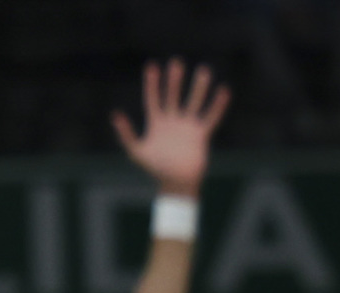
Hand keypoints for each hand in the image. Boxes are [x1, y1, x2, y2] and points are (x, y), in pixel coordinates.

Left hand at [112, 58, 228, 197]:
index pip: (153, 99)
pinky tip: (223, 91)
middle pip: (173, 96)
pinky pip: (211, 117)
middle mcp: (172, 121)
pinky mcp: (201, 134)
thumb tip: (115, 115)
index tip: (151, 66)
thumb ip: (126, 134)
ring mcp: (187, 126)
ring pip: (193, 102)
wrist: (175, 183)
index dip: (152, 84)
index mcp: (156, 123)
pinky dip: (217, 106)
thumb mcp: (136, 151)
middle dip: (174, 81)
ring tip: (204, 70)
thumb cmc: (155, 168)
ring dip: (198, 88)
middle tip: (176, 62)